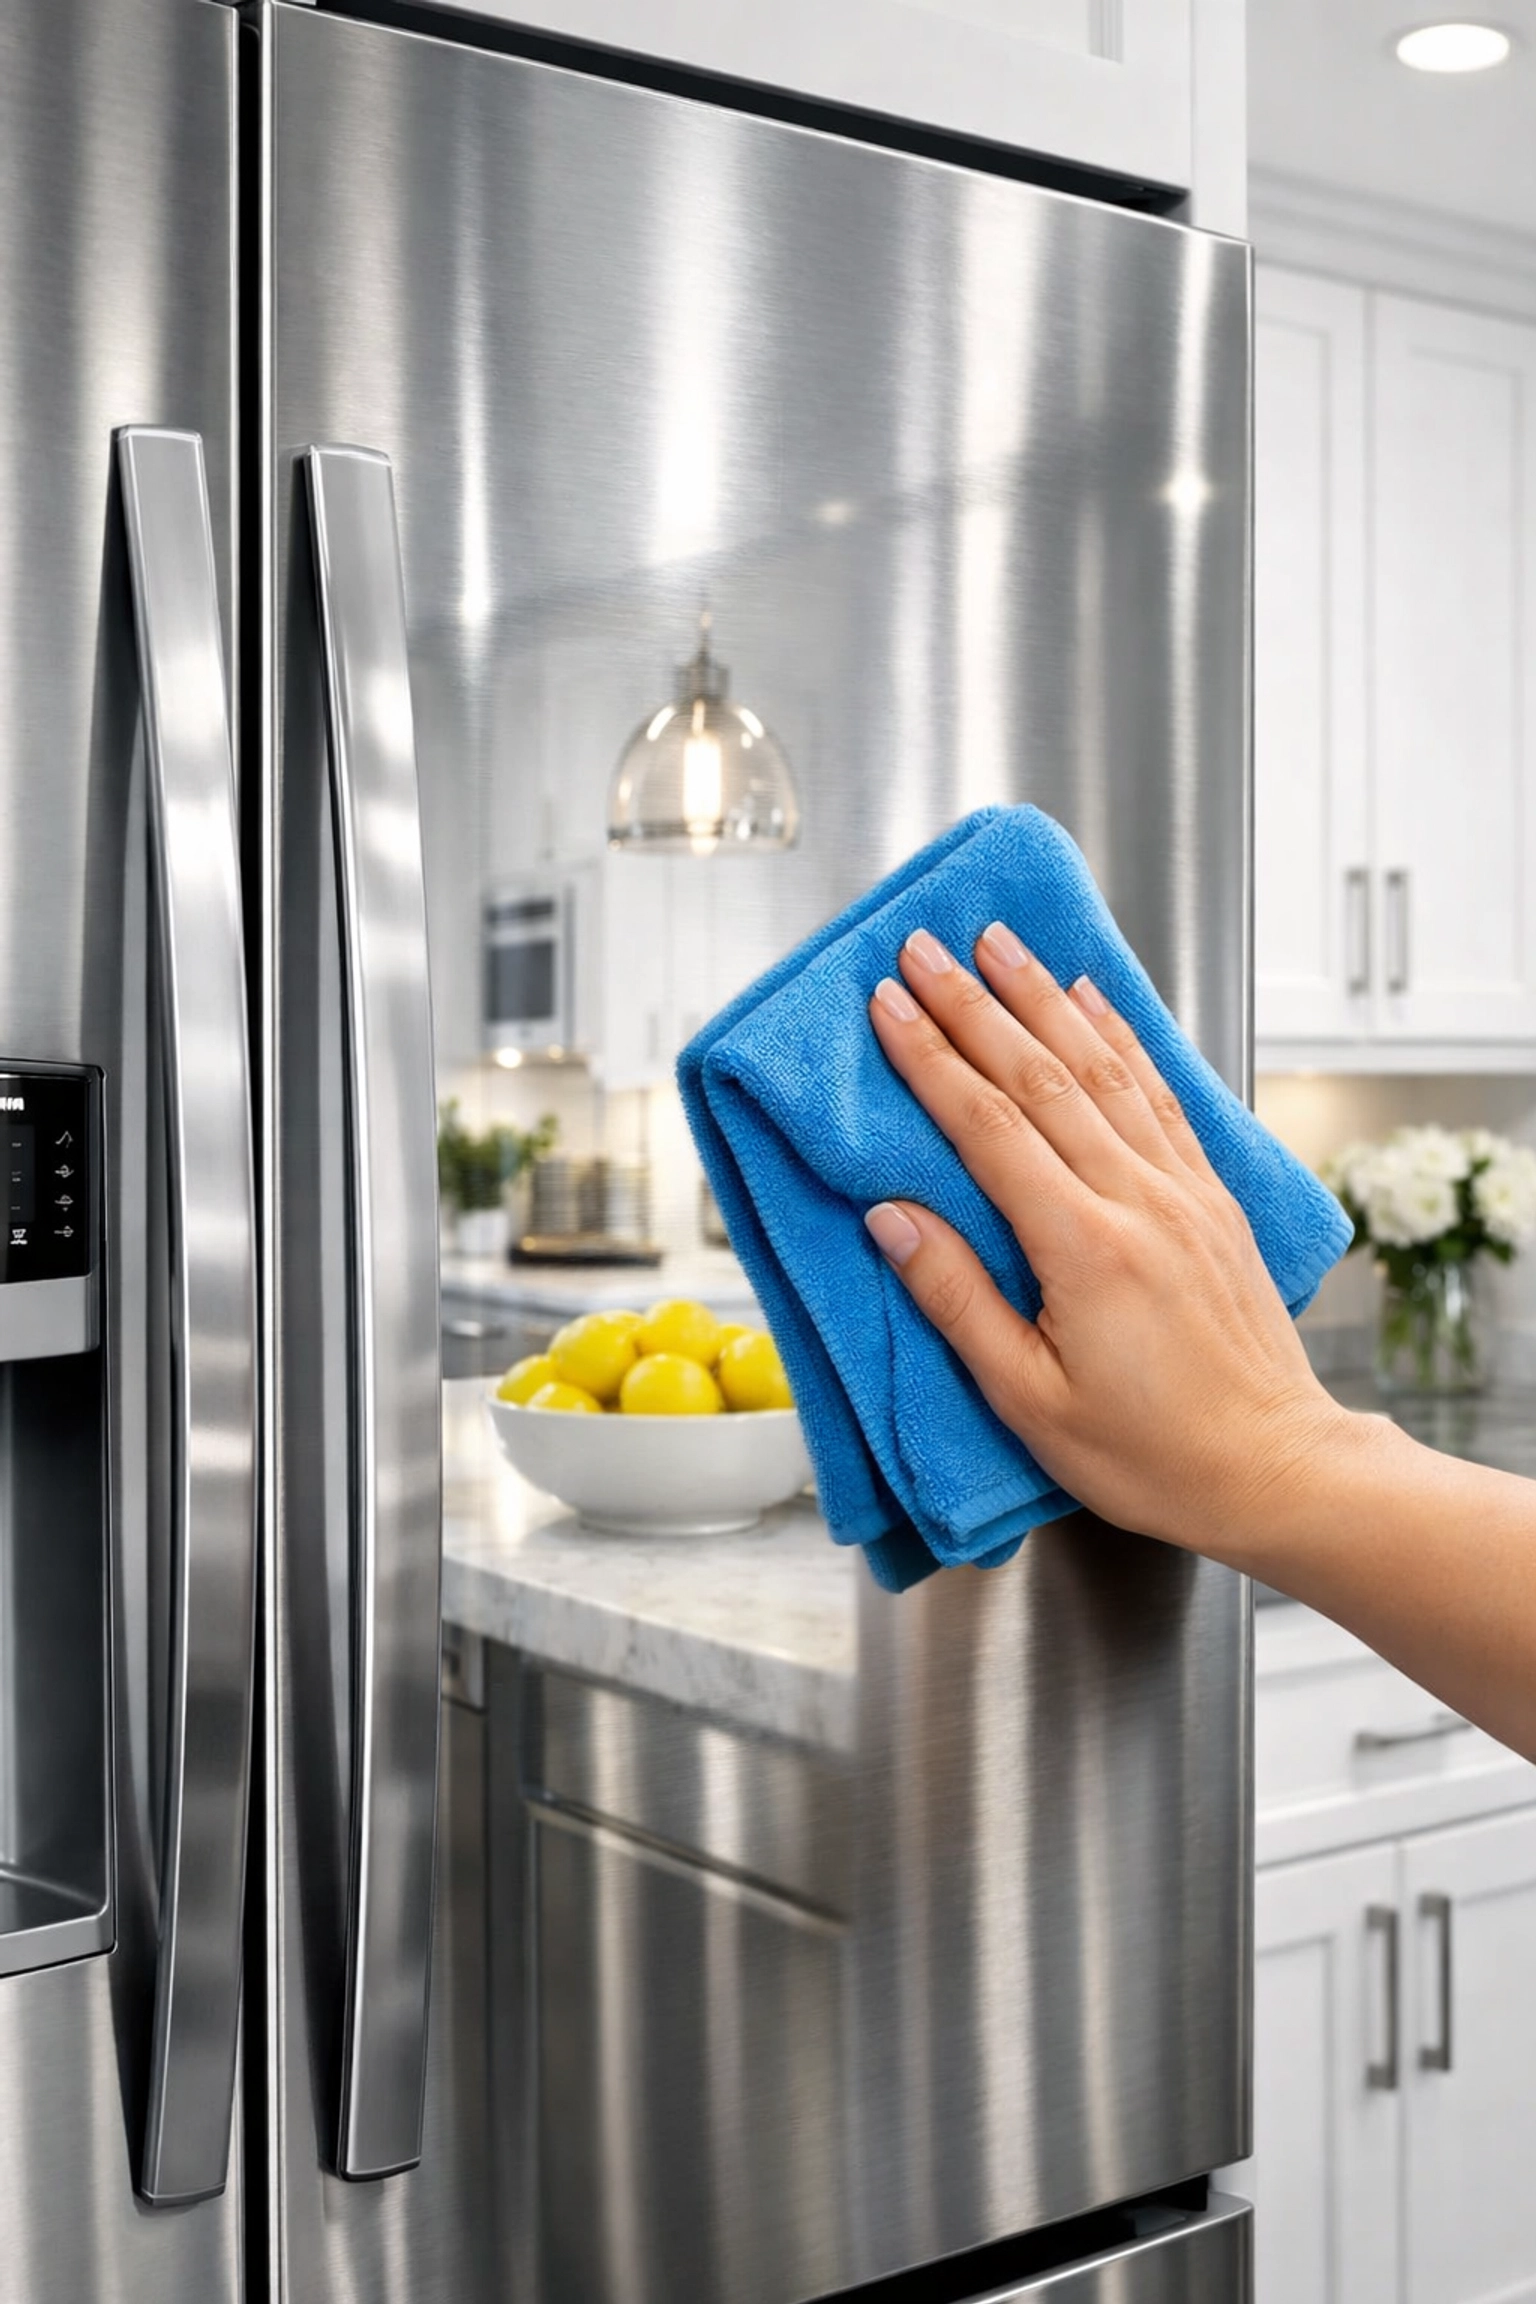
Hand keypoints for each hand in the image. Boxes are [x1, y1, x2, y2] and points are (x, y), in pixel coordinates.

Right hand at [864, 923, 1350, 1558]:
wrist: (1274, 1468)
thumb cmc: (1150, 1454)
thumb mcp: (1029, 1400)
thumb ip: (957, 1300)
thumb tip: (892, 1218)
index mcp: (1085, 1250)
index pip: (990, 1129)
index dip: (932, 1060)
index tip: (888, 1005)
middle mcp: (1139, 1202)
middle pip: (1041, 1077)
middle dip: (975, 1005)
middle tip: (925, 948)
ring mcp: (1183, 1192)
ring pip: (1103, 1069)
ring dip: (1045, 998)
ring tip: (1001, 942)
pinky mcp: (1212, 1198)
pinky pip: (1160, 1095)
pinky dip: (1122, 1036)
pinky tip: (1094, 999)